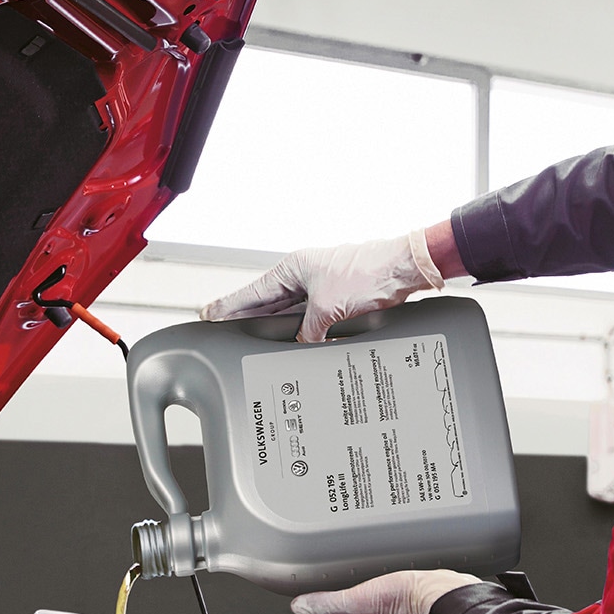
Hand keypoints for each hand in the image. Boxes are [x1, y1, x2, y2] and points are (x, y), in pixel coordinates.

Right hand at [199, 229, 443, 342]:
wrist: (404, 270)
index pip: (251, 292)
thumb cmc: (369, 274)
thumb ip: (307, 332)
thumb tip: (302, 346)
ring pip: (286, 310)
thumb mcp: (328, 310)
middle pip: (265, 302)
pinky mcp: (336, 297)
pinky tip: (291, 339)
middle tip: (217, 324)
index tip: (208, 313)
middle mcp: (304, 274)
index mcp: (294, 267)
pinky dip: (298, 328)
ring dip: (271, 323)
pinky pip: (307, 316)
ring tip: (245, 334)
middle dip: (242, 314)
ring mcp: (320, 286)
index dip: (228, 305)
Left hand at [290, 569, 482, 613]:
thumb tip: (302, 607)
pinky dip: (400, 595)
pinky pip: (407, 603)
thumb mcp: (360, 598)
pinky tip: (405, 585)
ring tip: (373, 586)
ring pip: (386, 612)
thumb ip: (329, 603)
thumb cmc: (411, 602)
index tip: (320, 605)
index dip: (329, 613)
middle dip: (353, 608)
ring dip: (377, 601)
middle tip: (345, 594)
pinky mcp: (427, 609)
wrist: (450, 597)